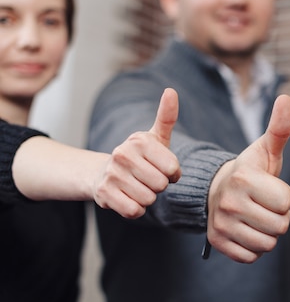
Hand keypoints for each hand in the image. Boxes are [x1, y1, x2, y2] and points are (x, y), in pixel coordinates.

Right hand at [94, 88, 181, 217]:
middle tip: (148, 179)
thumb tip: (171, 90)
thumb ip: (167, 116)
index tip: (163, 168)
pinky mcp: (104, 194)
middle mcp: (123, 154)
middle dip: (159, 186)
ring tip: (137, 186)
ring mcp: (112, 174)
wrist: (104, 174)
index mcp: (140, 140)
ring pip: (149, 199)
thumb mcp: (155, 137)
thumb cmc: (140, 157)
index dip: (172, 174)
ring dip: (148, 198)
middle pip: (161, 185)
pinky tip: (129, 197)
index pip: (172, 169)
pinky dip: (136, 209)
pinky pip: (134, 211)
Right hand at [207, 94, 289, 262]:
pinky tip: (247, 229)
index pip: (286, 202)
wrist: (217, 190)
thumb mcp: (265, 149)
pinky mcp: (218, 243)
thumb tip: (287, 97)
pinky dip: (254, 247)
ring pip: (268, 244)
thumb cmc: (250, 170)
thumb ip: (279, 128)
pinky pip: (252, 256)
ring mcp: (221, 225)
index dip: (284, 197)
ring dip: (269, 233)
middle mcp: (229, 202)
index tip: (271, 189)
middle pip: (280, 226)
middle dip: (279, 217)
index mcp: (243, 178)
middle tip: (265, 205)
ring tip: (258, 216)